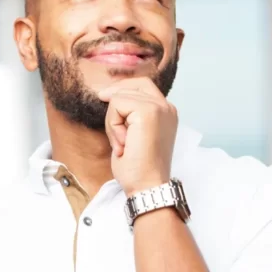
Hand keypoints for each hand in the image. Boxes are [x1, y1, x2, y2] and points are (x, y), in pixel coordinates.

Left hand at [96, 78, 176, 196]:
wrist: (146, 186)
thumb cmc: (138, 168)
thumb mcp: (134, 134)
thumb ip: (130, 115)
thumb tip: (108, 95)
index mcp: (166, 113)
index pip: (142, 86)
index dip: (121, 91)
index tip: (104, 100)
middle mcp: (167, 107)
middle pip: (133, 84)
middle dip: (115, 102)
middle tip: (113, 129)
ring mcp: (159, 108)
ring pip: (121, 95)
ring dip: (113, 120)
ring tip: (122, 143)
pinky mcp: (148, 112)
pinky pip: (117, 104)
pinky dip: (113, 125)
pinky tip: (122, 143)